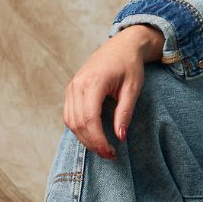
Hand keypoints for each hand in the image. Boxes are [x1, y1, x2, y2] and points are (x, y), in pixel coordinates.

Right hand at [63, 25, 164, 159]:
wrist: (121, 46)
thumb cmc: (130, 65)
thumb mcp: (133, 88)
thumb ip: (125, 112)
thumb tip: (120, 137)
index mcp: (94, 81)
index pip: (89, 117)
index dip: (98, 139)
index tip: (111, 152)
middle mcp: (77, 84)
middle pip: (77, 122)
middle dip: (92, 143)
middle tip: (109, 155)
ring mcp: (72, 86)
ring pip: (70, 121)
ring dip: (84, 138)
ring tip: (102, 148)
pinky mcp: (71, 90)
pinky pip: (69, 115)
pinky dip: (79, 129)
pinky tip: (93, 136)